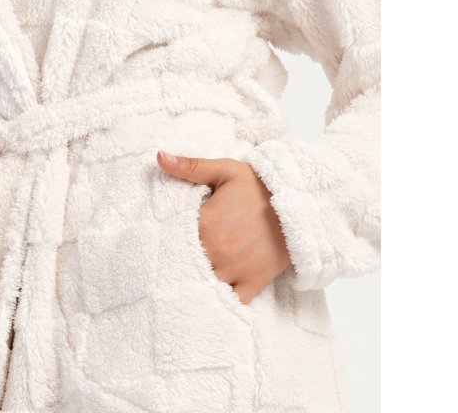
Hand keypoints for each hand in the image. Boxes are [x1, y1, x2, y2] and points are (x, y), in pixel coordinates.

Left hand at [156, 150, 291, 304]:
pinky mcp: (253, 283)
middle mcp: (216, 251)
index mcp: (204, 223)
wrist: (298, 204)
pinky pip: (231, 302)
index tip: (159, 239)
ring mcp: (234, 270)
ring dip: (195, 283)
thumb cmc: (258, 185)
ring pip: (204, 285)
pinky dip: (221, 302)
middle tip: (170, 261)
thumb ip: (190, 166)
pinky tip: (213, 296)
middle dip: (177, 262)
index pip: (172, 236)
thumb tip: (160, 156)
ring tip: (186, 280)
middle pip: (184, 263)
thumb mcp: (224, 170)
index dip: (164, 238)